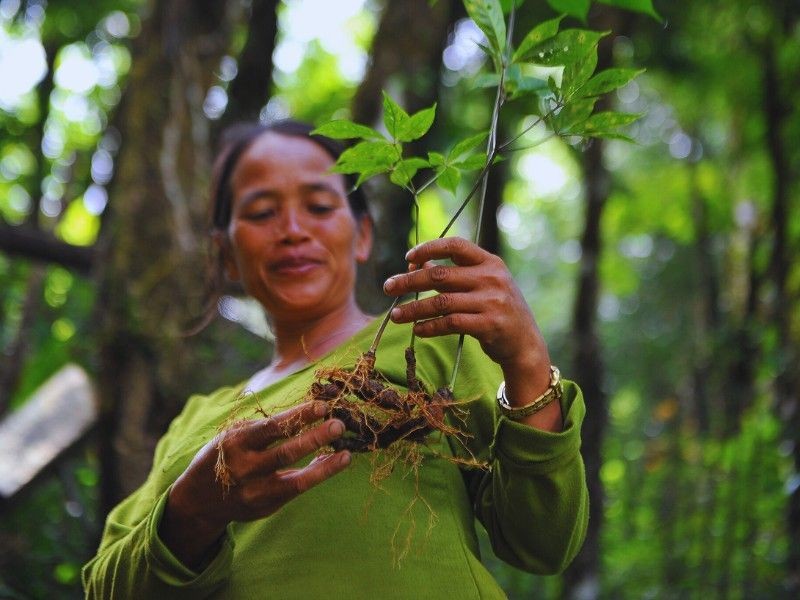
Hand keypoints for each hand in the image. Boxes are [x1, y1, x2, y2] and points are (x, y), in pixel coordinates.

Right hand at [159, 401, 349, 568]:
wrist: (199, 499)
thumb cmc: (225, 455)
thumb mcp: (234, 435)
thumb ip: (265, 428)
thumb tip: (308, 416)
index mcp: (235, 443)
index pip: (271, 428)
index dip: (297, 417)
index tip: (321, 406)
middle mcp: (244, 469)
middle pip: (285, 453)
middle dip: (314, 438)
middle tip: (339, 425)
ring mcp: (255, 492)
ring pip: (296, 480)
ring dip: (324, 466)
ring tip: (347, 454)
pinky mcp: (266, 507)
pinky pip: (296, 490)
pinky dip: (317, 476)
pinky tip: (333, 463)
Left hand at [383, 237, 561, 431]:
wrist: (525, 343)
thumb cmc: (498, 310)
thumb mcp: (483, 285)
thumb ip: (454, 274)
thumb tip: (418, 264)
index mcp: (490, 262)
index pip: (455, 245)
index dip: (429, 248)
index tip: (408, 258)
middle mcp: (492, 278)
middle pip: (440, 275)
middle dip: (409, 281)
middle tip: (388, 287)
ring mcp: (491, 302)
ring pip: (441, 302)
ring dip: (413, 309)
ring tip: (395, 315)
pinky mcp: (488, 325)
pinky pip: (450, 323)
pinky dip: (429, 326)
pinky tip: (417, 330)